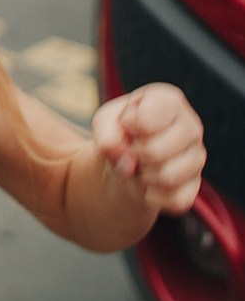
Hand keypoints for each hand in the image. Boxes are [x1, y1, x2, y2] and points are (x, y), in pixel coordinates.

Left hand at [93, 83, 204, 215]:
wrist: (124, 159)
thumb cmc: (118, 131)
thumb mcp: (104, 122)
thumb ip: (107, 134)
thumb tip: (128, 163)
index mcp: (169, 101)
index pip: (146, 120)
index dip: (127, 126)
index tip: (126, 123)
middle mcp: (191, 126)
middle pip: (155, 151)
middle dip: (133, 154)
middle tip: (131, 148)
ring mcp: (197, 157)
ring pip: (167, 177)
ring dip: (142, 175)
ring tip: (139, 164)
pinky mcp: (195, 186)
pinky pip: (174, 199)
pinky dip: (151, 195)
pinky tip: (148, 182)